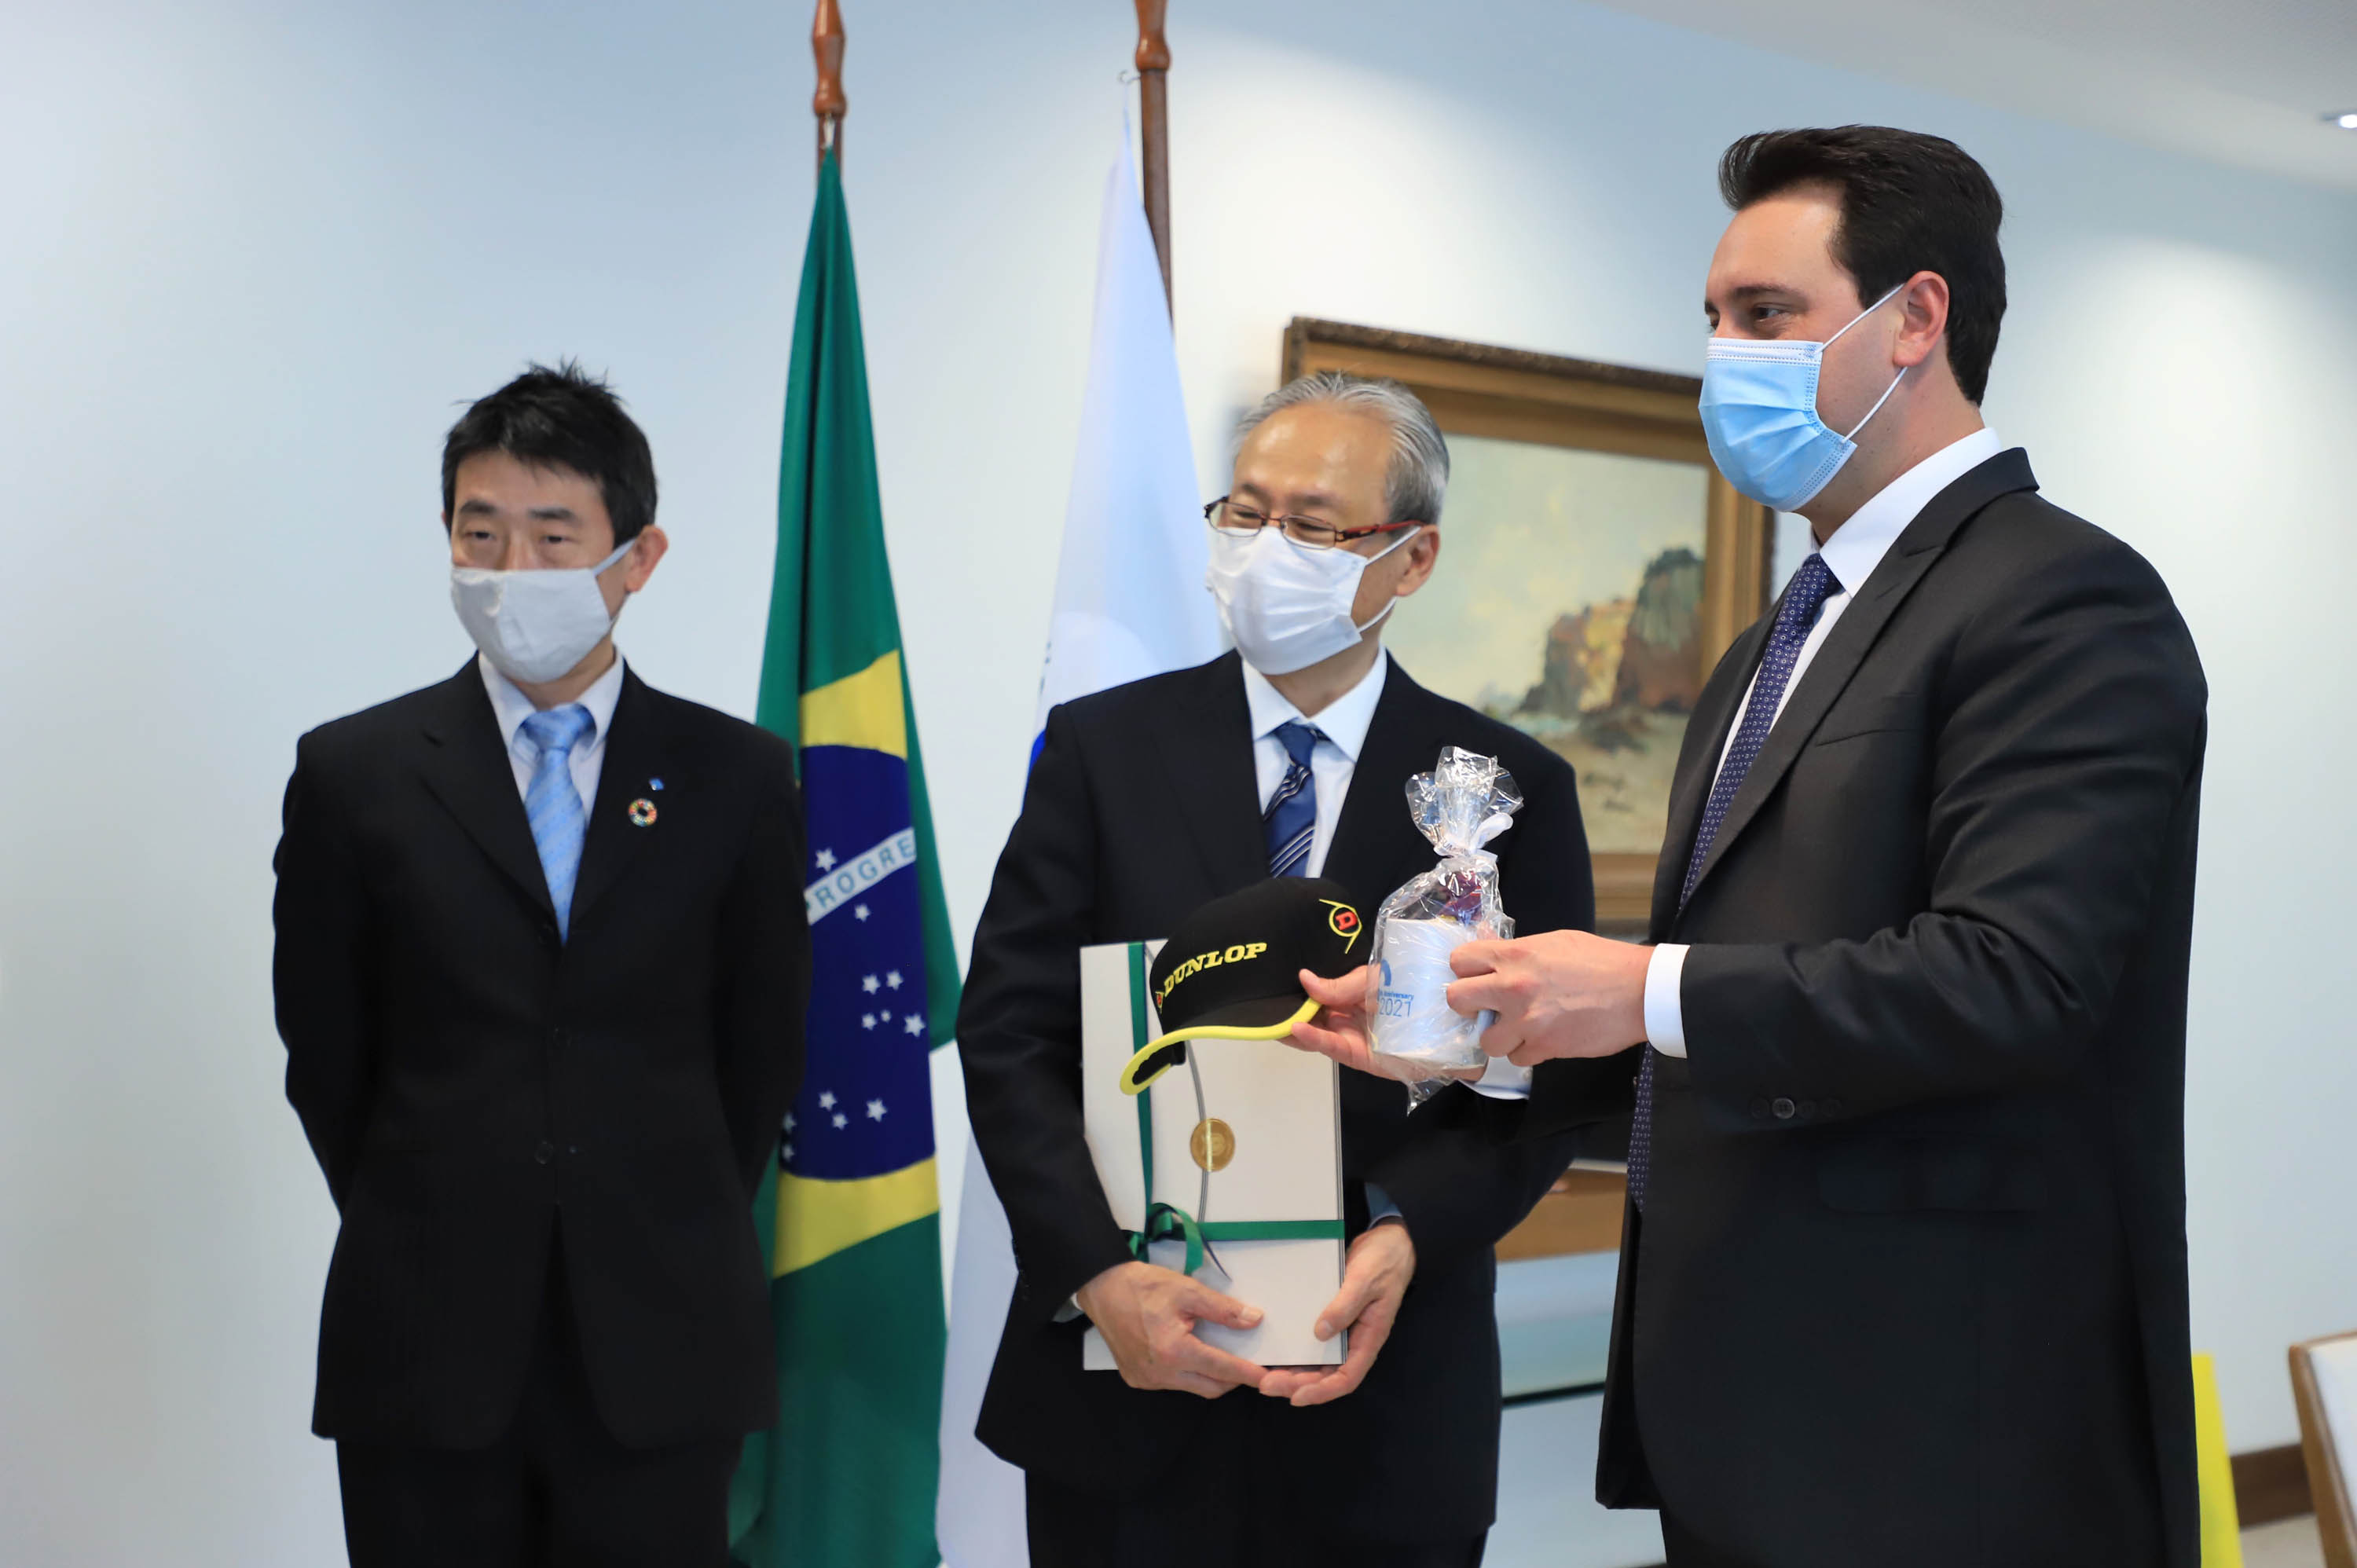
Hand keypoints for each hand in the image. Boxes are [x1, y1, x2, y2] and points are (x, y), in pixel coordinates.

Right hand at [1074, 1260, 1268, 1398]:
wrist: (1102, 1288)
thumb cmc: (1144, 1286)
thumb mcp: (1187, 1291)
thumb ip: (1222, 1309)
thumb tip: (1254, 1320)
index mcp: (1174, 1351)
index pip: (1221, 1369)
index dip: (1248, 1373)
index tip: (1268, 1377)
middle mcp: (1160, 1373)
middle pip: (1209, 1388)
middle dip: (1231, 1379)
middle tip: (1246, 1365)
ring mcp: (1146, 1380)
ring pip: (1190, 1388)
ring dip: (1208, 1376)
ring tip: (1217, 1354)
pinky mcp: (1136, 1379)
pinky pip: (1171, 1384)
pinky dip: (1186, 1374)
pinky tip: (1186, 1354)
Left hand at [1258, 1220, 1415, 1406]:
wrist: (1387, 1243)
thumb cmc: (1382, 1263)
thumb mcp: (1365, 1281)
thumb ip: (1345, 1305)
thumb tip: (1320, 1333)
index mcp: (1368, 1339)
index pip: (1346, 1378)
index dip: (1322, 1391)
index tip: (1296, 1397)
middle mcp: (1353, 1342)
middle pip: (1325, 1375)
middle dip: (1296, 1384)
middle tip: (1266, 1384)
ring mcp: (1341, 1333)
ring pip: (1315, 1364)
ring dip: (1291, 1373)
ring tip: (1263, 1376)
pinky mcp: (1330, 1320)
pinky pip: (1310, 1344)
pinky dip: (1293, 1352)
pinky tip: (1273, 1352)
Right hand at [1286, 967, 1487, 1083]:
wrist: (1453, 1024)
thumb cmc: (1415, 991)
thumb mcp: (1373, 980)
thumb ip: (1339, 986)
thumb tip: (1304, 978)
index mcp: (1349, 997)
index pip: (1314, 995)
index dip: (1293, 994)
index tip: (1270, 986)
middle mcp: (1347, 1019)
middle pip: (1310, 1017)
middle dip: (1286, 1012)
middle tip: (1260, 1005)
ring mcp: (1351, 1039)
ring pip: (1315, 1034)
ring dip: (1293, 1027)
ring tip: (1271, 1019)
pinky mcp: (1360, 1058)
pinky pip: (1332, 1047)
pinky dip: (1314, 1039)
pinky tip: (1297, 1028)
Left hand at [1444, 930, 1650, 1065]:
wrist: (1639, 991)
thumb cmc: (1601, 961)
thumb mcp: (1555, 942)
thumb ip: (1519, 951)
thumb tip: (1492, 954)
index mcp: (1515, 955)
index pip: (1459, 961)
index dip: (1464, 970)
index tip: (1475, 977)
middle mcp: (1513, 987)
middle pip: (1457, 1000)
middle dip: (1468, 1005)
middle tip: (1485, 1006)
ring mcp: (1526, 1021)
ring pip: (1486, 1040)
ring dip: (1500, 1036)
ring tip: (1518, 1028)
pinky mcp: (1544, 1048)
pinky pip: (1517, 1059)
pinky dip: (1527, 1052)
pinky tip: (1542, 1039)